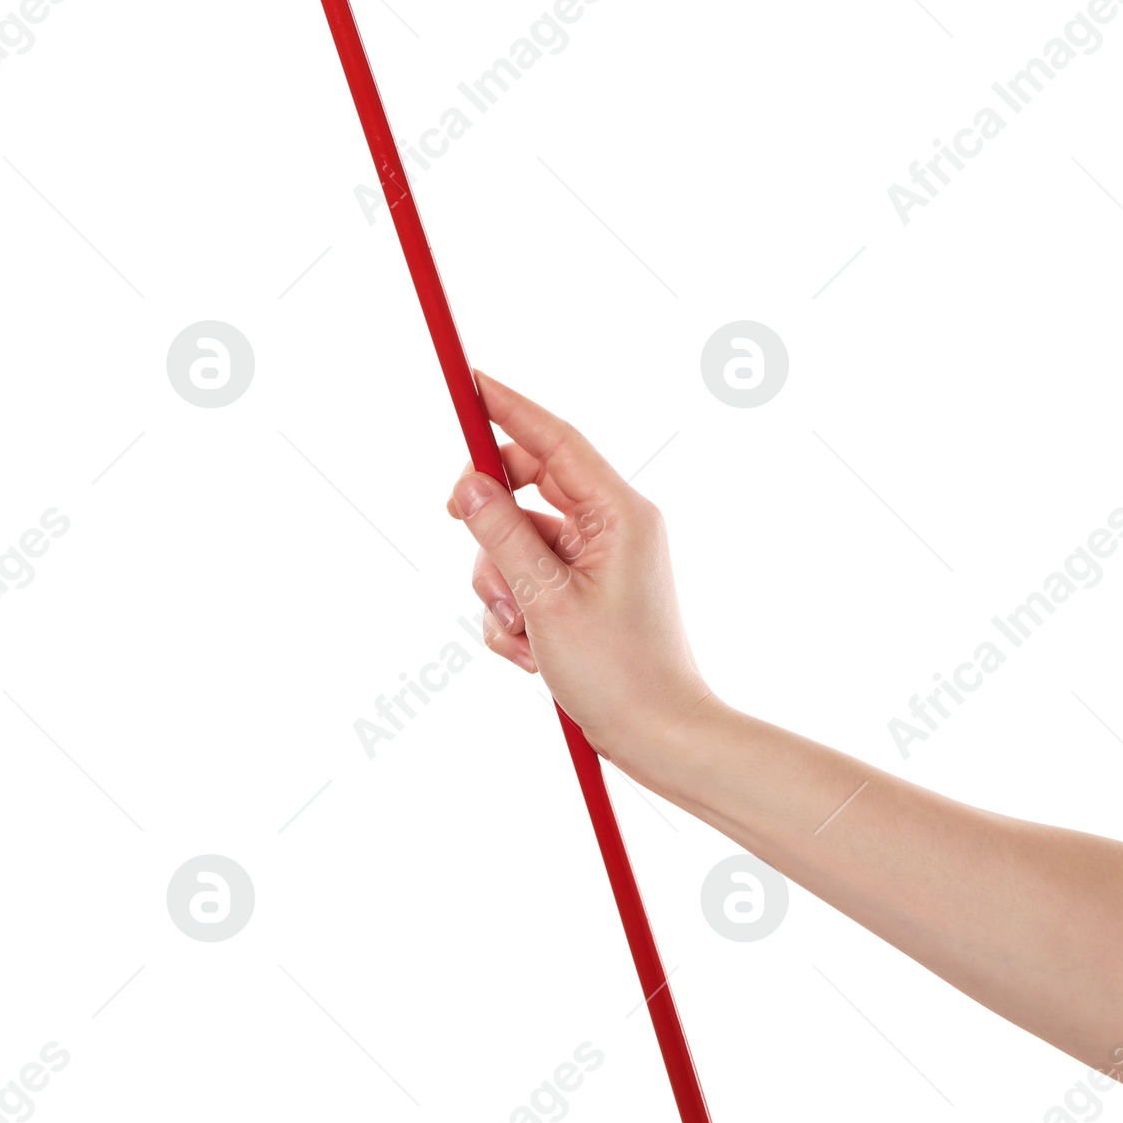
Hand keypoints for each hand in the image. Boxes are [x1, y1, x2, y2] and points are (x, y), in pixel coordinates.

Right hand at [447, 372, 716, 775]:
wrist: (663, 742)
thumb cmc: (620, 674)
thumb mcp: (546, 601)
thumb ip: (501, 535)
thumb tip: (466, 484)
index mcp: (618, 513)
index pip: (554, 439)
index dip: (508, 406)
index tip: (468, 381)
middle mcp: (612, 527)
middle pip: (530, 488)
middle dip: (491, 522)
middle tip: (459, 527)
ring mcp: (598, 562)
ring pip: (520, 541)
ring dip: (501, 584)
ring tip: (520, 631)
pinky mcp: (585, 596)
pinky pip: (529, 581)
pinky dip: (516, 614)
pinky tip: (529, 656)